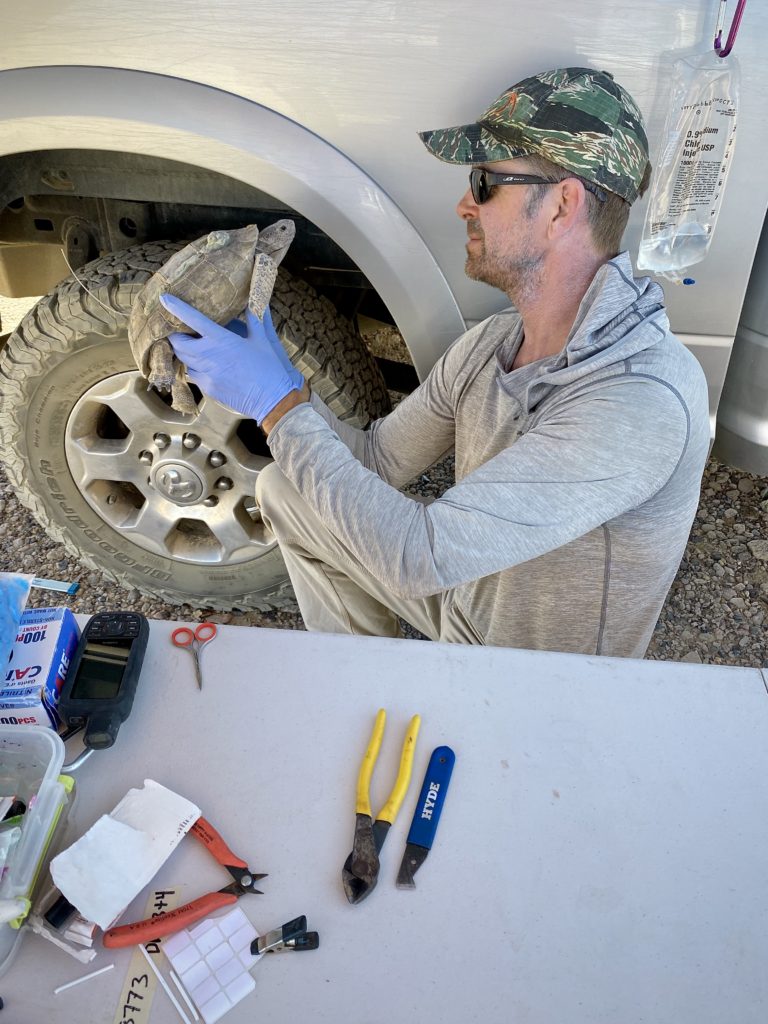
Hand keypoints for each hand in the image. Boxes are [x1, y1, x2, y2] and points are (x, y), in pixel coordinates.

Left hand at [159, 295, 304, 424]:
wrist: (274, 400)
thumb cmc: (271, 368)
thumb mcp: (264, 339)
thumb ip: (256, 318)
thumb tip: (256, 300)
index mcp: (222, 340)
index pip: (193, 320)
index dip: (176, 308)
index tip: (164, 299)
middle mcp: (209, 356)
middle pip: (178, 343)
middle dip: (175, 336)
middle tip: (180, 331)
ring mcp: (207, 375)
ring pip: (183, 361)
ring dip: (184, 354)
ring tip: (192, 348)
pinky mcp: (208, 389)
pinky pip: (194, 376)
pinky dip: (196, 369)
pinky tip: (207, 367)